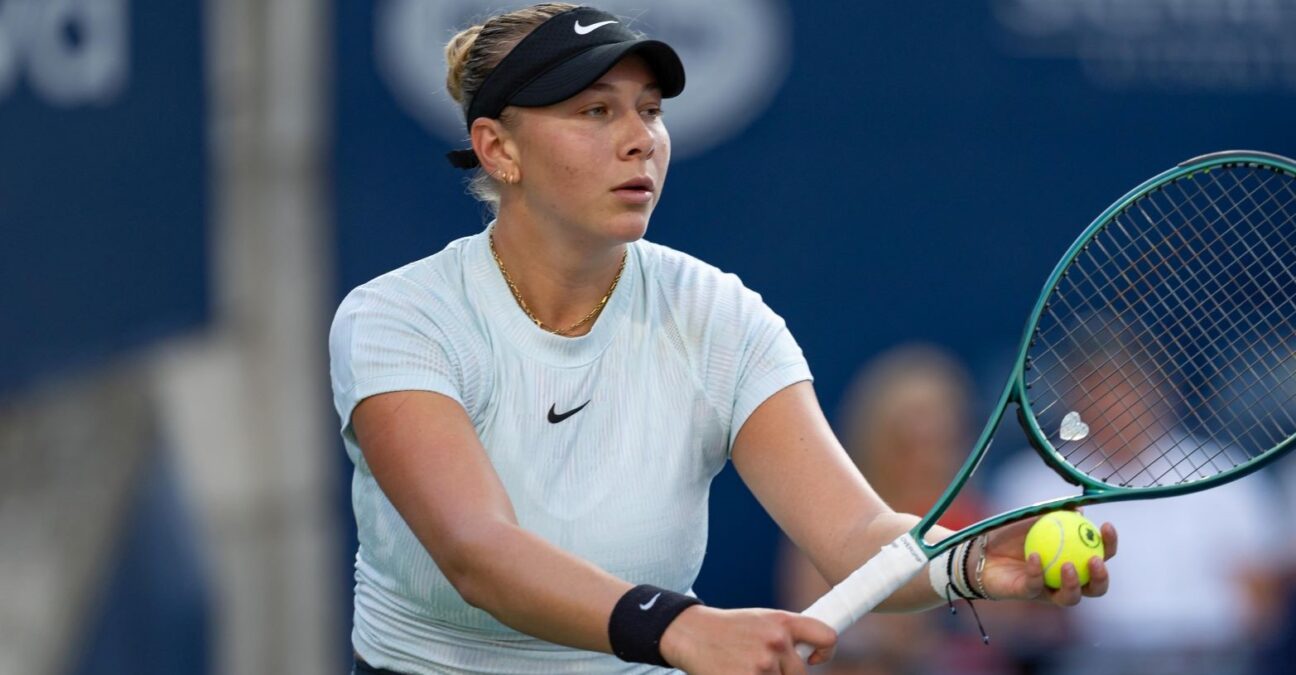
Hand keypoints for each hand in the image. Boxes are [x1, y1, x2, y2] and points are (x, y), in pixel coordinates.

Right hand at [659, 605, 835, 673]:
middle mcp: (776, 642)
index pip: (826, 637)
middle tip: (760, 665)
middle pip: (800, 673)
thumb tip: (813, 656)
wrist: (692, 634)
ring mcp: (762, 665)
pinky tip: (737, 672)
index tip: (815, 658)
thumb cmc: (729, 630)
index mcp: (782, 622)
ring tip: (744, 667)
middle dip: (784, 674)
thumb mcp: (760, 620)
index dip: (826, 652)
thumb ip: (787, 634)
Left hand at [979, 516, 1117, 605]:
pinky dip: (1036, 571)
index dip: (1109, 544)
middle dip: (1101, 577)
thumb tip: (1079, 507)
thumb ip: (1055, 514)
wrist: (981, 548)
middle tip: (1094, 560)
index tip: (1106, 526)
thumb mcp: (1034, 519)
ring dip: (1074, 584)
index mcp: (1074, 560)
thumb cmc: (1011, 534)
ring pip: (1071, 598)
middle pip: (1095, 588)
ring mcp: (1048, 591)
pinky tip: (1034, 556)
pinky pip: (1035, 586)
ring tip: (1067, 566)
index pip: (1101, 556)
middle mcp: (1066, 581)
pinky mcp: (1027, 594)